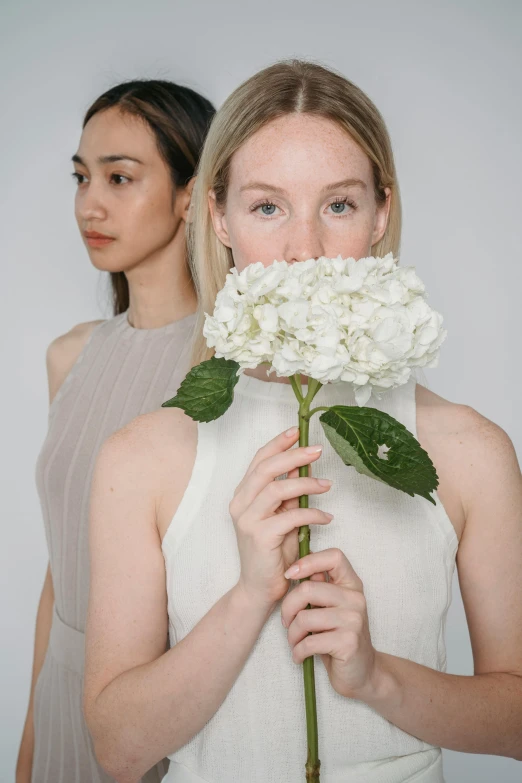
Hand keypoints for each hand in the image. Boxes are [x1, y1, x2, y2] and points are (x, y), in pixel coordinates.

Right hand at [230, 426, 332, 610]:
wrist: (259, 589)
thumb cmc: (274, 552)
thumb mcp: (282, 515)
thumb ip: (288, 492)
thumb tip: (300, 463)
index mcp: (243, 495)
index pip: (258, 460)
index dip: (277, 443)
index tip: (297, 431)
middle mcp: (240, 504)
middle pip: (266, 469)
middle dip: (293, 455)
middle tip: (318, 450)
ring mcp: (247, 520)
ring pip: (277, 488)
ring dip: (306, 483)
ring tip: (327, 486)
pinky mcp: (260, 537)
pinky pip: (290, 516)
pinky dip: (312, 513)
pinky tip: (326, 517)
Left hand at [281, 548, 378, 699]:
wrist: (362, 673)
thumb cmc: (338, 637)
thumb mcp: (331, 608)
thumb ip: (319, 587)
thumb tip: (296, 567)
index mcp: (352, 584)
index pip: (334, 556)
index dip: (308, 561)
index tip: (289, 575)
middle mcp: (355, 599)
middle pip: (308, 589)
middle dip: (287, 608)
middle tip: (286, 622)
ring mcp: (354, 620)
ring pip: (304, 618)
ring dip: (292, 635)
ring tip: (295, 642)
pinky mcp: (348, 643)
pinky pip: (309, 642)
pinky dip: (297, 651)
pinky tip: (300, 656)